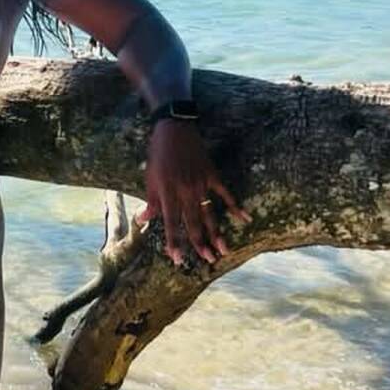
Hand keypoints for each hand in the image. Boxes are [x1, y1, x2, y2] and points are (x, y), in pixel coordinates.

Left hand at [133, 120, 250, 265]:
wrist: (174, 128)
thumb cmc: (158, 154)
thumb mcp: (149, 178)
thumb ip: (150, 201)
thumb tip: (144, 220)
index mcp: (167, 192)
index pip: (171, 223)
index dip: (174, 242)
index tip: (177, 259)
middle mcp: (185, 191)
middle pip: (194, 223)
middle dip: (200, 244)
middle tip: (208, 261)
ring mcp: (201, 184)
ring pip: (210, 214)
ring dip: (217, 233)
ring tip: (223, 251)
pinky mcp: (212, 175)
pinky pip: (226, 194)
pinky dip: (236, 206)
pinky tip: (245, 218)